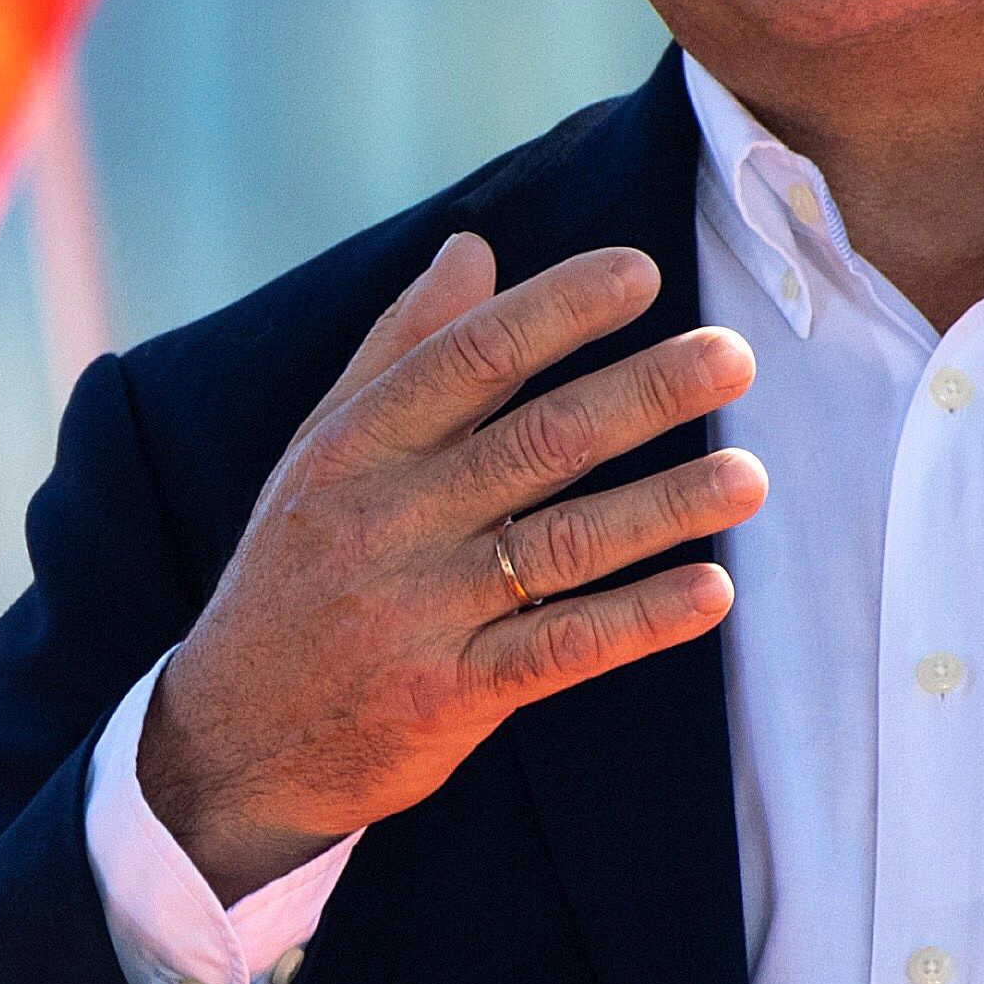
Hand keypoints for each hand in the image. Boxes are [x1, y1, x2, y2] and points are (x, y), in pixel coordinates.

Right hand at [137, 234, 762, 901]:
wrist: (233, 735)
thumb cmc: (295, 570)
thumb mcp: (322, 451)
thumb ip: (400, 348)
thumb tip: (473, 248)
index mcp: (355, 445)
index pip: (468, 357)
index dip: (557, 310)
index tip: (641, 273)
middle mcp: (384, 519)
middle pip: (535, 442)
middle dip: (642, 395)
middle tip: (733, 357)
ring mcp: (415, 610)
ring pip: (561, 544)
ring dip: (664, 506)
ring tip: (751, 477)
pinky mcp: (446, 695)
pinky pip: (560, 649)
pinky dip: (638, 620)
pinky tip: (712, 591)